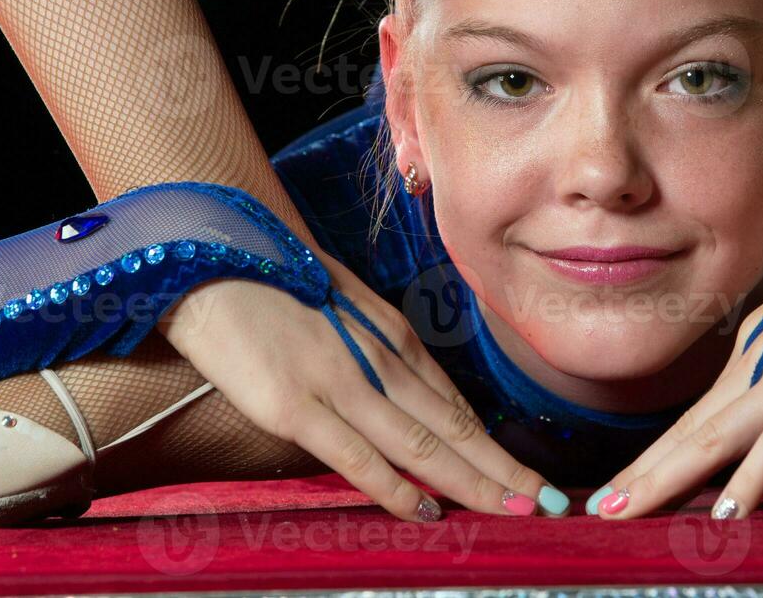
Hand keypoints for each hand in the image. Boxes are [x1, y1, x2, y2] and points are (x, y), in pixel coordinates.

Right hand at [156, 247, 568, 521]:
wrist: (213, 252)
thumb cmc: (272, 278)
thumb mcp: (341, 307)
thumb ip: (374, 350)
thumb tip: (404, 393)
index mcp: (390, 335)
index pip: (453, 402)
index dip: (491, 443)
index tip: (525, 472)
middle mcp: (379, 359)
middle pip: (454, 426)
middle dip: (504, 468)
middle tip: (549, 502)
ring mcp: (341, 383)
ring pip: (424, 444)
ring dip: (476, 482)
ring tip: (518, 510)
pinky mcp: (297, 406)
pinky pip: (359, 457)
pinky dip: (398, 487)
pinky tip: (430, 509)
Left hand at [589, 246, 762, 518]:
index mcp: (754, 359)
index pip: (695, 420)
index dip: (655, 457)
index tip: (620, 488)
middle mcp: (762, 370)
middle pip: (691, 432)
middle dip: (643, 475)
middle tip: (599, 510)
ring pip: (717, 437)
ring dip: (668, 478)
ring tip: (628, 510)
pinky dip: (753, 478)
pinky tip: (728, 511)